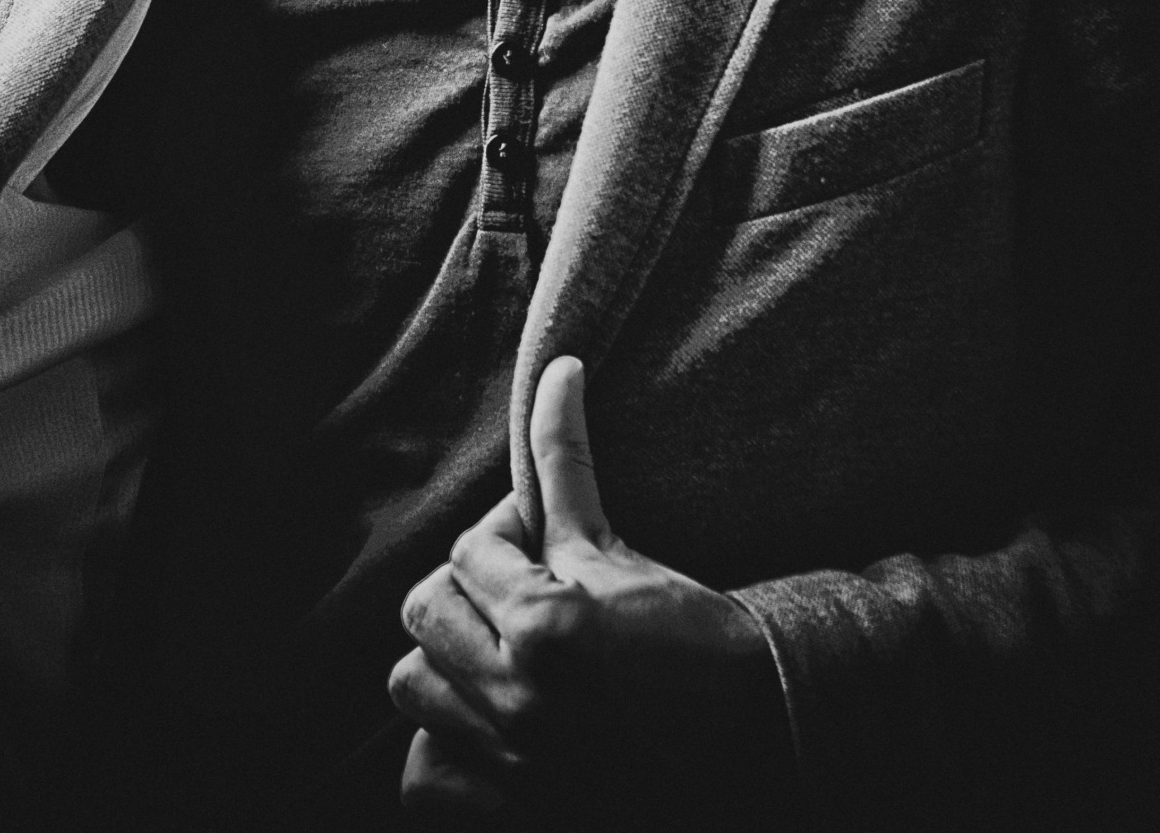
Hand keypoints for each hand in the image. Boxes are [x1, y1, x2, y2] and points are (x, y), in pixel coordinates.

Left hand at [388, 357, 786, 824]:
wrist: (747, 731)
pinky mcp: (508, 804)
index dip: (505, 534)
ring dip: (449, 657)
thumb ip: (565, 464)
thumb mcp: (617, 548)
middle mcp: (517, 700)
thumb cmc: (689, 633)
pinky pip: (423, 774)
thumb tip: (557, 369)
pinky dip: (443, 743)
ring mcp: (509, 761)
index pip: (468, 549)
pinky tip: (487, 718)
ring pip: (412, 685)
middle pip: (426, 611)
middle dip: (470, 588)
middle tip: (521, 588)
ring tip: (500, 646)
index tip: (542, 540)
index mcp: (544, 629)